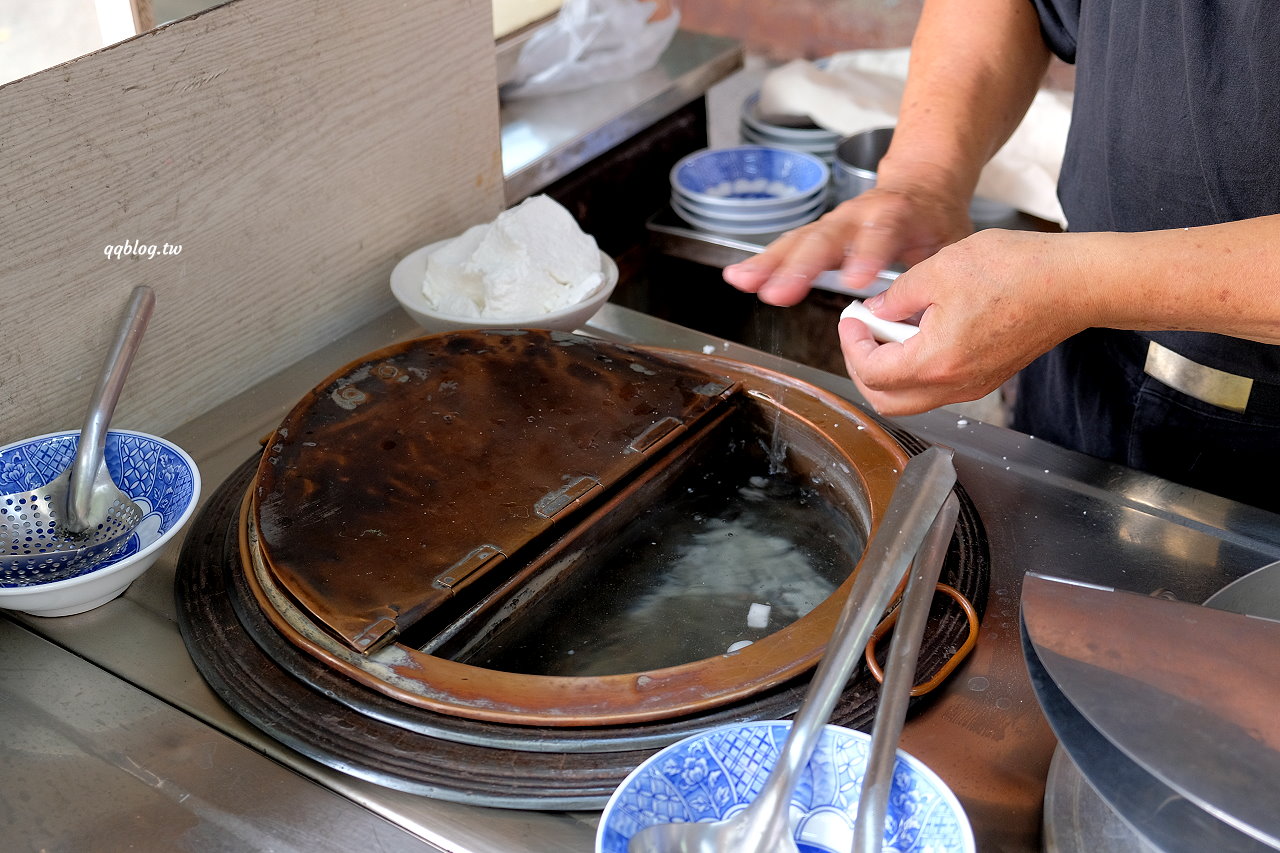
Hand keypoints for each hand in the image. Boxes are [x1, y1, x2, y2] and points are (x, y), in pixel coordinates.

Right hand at [722, 182, 971, 306]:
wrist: (922, 186)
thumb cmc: (936, 222)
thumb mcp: (952, 246)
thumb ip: (935, 279)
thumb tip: (924, 322)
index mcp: (897, 215)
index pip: (881, 234)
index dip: (867, 254)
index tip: (856, 280)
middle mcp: (858, 215)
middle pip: (826, 239)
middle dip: (800, 265)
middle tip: (779, 292)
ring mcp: (834, 224)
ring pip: (799, 242)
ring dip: (769, 263)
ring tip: (743, 281)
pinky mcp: (817, 234)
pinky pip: (788, 247)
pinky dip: (763, 262)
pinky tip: (738, 276)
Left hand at [839, 229, 1087, 414]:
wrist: (1074, 282)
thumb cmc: (1017, 271)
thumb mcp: (940, 269)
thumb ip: (896, 296)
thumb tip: (873, 311)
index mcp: (936, 361)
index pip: (872, 373)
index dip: (851, 345)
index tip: (851, 319)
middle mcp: (954, 385)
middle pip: (886, 401)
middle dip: (863, 366)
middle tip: (861, 332)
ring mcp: (973, 386)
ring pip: (912, 399)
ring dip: (890, 369)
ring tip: (891, 327)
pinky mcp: (986, 377)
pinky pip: (937, 387)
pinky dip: (917, 367)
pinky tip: (920, 330)